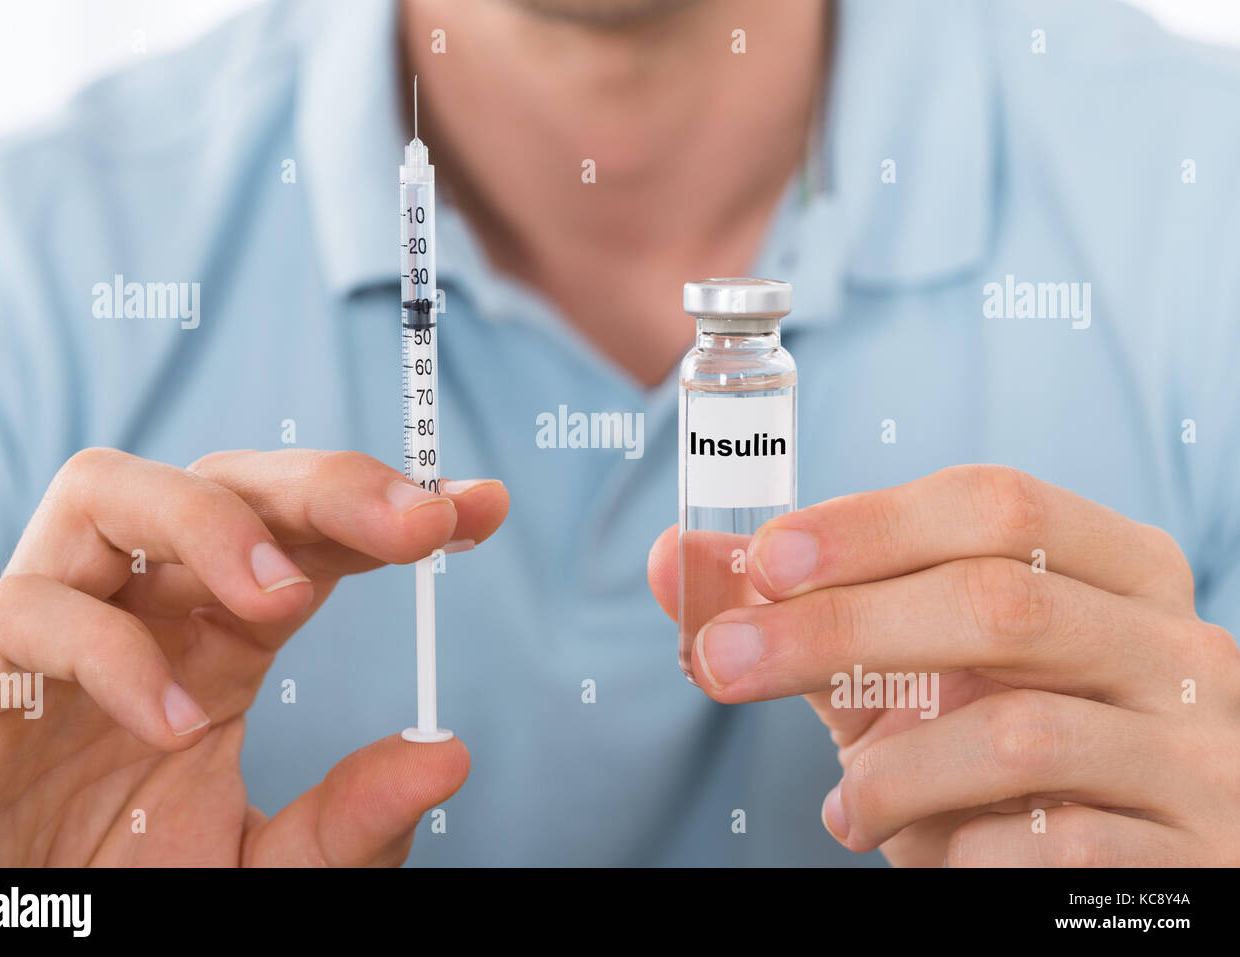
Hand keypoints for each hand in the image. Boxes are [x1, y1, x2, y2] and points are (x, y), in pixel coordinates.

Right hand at [0, 448, 507, 865]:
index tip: (482, 506)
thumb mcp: (270, 870)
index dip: (388, 508)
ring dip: (209, 521)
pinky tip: (174, 730)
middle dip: (324, 484)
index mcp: (219, 640)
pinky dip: (111, 657)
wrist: (18, 946)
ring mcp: (56, 635)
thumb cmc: (132, 895)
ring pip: (107, 491)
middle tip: (419, 519)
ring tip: (285, 599)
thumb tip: (446, 756)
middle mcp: (144, 613)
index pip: (306, 537)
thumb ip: (349, 823)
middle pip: (222, 482)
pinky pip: (30, 614)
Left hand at [649, 465, 1239, 865]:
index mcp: (1116, 566)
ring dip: (895, 771)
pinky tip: (925, 854)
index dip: (869, 524)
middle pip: (1000, 602)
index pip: (996, 505)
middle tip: (725, 662)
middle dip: (839, 629)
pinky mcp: (1196, 858)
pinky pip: (1057, 848)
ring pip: (1020, 732)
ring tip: (845, 806)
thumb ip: (801, 610)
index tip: (762, 560)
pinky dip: (959, 851)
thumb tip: (671, 555)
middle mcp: (1175, 644)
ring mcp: (1200, 752)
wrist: (1115, 862)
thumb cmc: (990, 743)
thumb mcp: (900, 669)